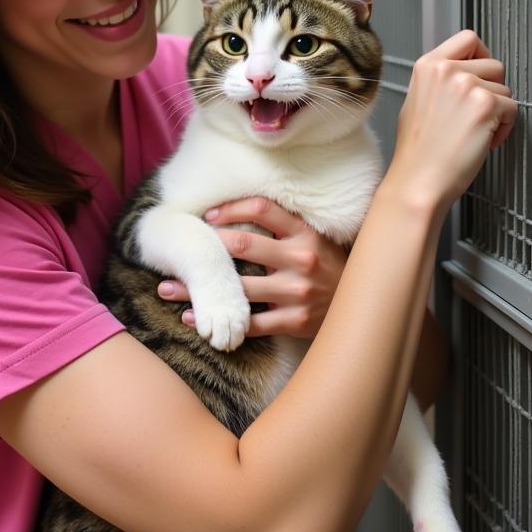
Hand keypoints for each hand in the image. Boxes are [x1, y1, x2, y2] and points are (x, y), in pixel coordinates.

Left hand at [157, 197, 346, 338]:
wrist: (363, 306)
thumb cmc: (328, 266)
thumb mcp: (314, 238)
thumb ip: (282, 226)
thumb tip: (236, 210)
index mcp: (304, 232)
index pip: (262, 208)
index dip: (230, 209)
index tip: (205, 217)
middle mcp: (300, 258)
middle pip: (243, 245)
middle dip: (206, 249)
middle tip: (176, 252)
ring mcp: (297, 292)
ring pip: (239, 288)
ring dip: (199, 290)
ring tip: (167, 288)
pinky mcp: (294, 321)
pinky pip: (249, 323)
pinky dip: (219, 320)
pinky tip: (193, 320)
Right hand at [388, 30, 516, 212]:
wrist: (418, 180)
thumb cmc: (418, 151)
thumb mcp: (418, 101)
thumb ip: (441, 81)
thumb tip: (467, 75)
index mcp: (427, 66)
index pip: (468, 39)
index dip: (481, 57)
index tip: (481, 76)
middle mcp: (446, 70)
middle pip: (494, 65)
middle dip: (492, 90)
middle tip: (475, 115)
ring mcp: (467, 85)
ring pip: (505, 89)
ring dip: (498, 111)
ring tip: (475, 131)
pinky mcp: (486, 105)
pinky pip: (513, 109)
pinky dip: (504, 128)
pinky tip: (482, 140)